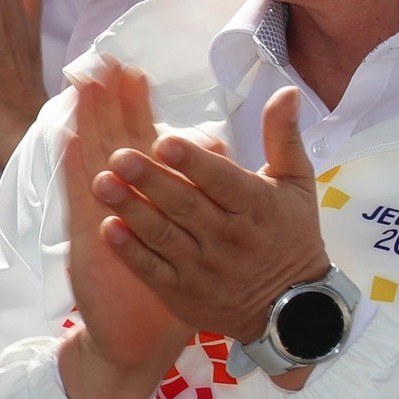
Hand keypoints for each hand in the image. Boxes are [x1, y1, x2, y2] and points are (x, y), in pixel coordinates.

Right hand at [56, 60, 192, 398]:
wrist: (136, 340)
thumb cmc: (169, 286)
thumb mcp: (191, 238)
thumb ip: (203, 191)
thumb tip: (221, 148)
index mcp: (148, 200)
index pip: (141, 143)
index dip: (138, 108)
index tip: (134, 70)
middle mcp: (119, 205)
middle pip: (114, 142)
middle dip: (111, 102)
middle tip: (103, 58)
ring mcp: (100, 221)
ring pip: (92, 162)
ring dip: (88, 122)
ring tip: (84, 82)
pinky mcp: (89, 243)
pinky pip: (81, 202)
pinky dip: (73, 171)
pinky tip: (69, 140)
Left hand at [91, 88, 333, 378]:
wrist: (291, 307)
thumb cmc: (291, 234)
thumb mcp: (297, 183)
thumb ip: (283, 136)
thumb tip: (286, 91)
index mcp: (257, 205)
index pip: (222, 180)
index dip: (193, 162)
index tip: (163, 139)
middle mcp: (230, 236)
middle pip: (185, 205)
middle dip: (151, 180)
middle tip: (118, 155)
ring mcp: (204, 267)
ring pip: (162, 235)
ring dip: (131, 209)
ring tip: (101, 183)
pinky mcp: (184, 291)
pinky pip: (153, 269)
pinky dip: (130, 250)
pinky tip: (107, 229)